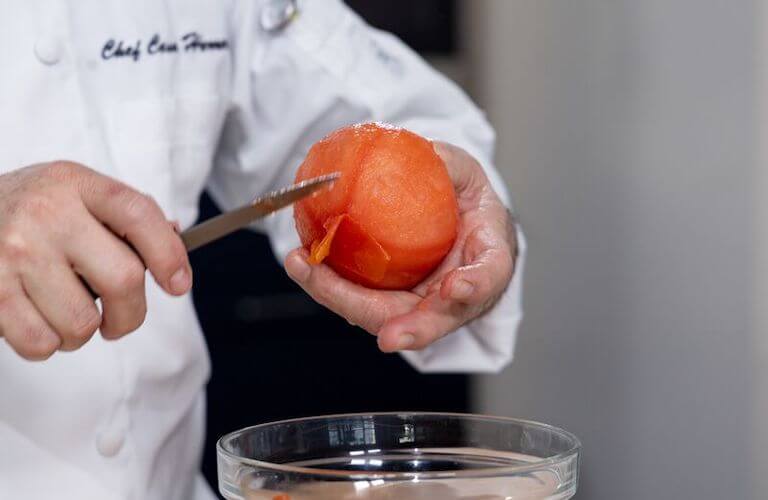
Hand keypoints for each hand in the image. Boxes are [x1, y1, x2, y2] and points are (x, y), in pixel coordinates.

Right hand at [0, 161, 190, 359]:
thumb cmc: (33, 210)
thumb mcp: (77, 193)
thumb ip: (125, 216)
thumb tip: (177, 243)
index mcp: (76, 184)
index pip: (140, 216)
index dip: (169, 255)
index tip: (179, 285)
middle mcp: (46, 214)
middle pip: (123, 280)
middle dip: (131, 314)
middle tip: (122, 319)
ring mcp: (15, 252)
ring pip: (82, 323)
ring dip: (84, 332)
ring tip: (67, 311)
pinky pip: (41, 343)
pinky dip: (48, 343)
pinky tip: (39, 319)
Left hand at [285, 142, 517, 351]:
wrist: (461, 234)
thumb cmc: (469, 208)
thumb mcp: (467, 176)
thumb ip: (450, 166)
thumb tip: (425, 153)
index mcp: (487, 264)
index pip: (488, 278)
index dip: (473, 287)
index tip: (454, 287)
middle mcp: (455, 298)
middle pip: (428, 322)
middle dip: (401, 329)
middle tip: (373, 322)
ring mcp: (419, 306)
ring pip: (383, 317)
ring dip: (340, 298)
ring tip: (303, 266)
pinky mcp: (388, 302)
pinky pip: (358, 300)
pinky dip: (328, 285)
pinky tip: (302, 261)